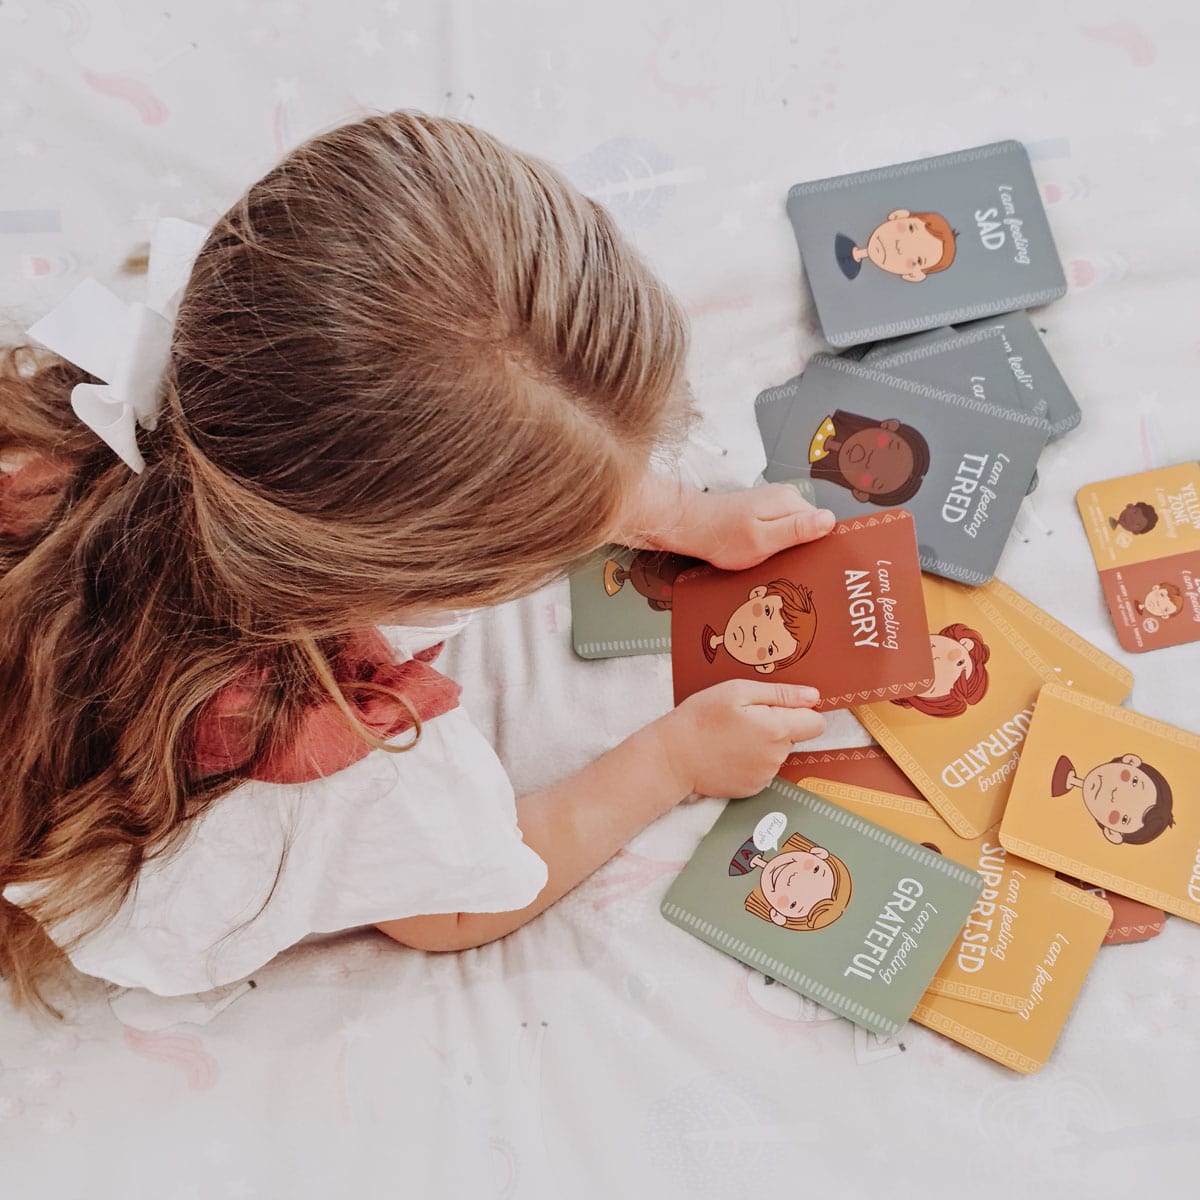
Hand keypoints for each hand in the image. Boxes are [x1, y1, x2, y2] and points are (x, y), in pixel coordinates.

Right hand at [653, 679, 825, 799]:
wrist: (673, 758)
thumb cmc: (701, 719)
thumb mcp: (738, 691)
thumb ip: (780, 693)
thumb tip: (813, 696)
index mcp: (777, 729)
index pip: (817, 723)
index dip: (801, 712)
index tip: (780, 706)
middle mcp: (777, 757)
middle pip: (794, 737)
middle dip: (777, 726)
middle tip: (744, 718)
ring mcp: (765, 776)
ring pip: (778, 753)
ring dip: (763, 744)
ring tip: (731, 736)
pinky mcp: (752, 789)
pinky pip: (763, 769)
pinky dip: (751, 760)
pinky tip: (728, 752)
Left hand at [678, 484, 835, 570]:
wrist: (692, 527)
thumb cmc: (724, 538)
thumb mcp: (763, 540)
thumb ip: (796, 530)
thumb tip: (829, 519)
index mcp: (790, 503)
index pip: (824, 524)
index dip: (822, 547)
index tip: (816, 566)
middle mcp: (786, 498)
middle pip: (812, 527)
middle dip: (805, 549)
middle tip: (794, 570)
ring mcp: (774, 504)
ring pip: (797, 530)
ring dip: (791, 548)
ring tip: (780, 564)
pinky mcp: (764, 512)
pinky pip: (783, 529)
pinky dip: (779, 544)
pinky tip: (769, 556)